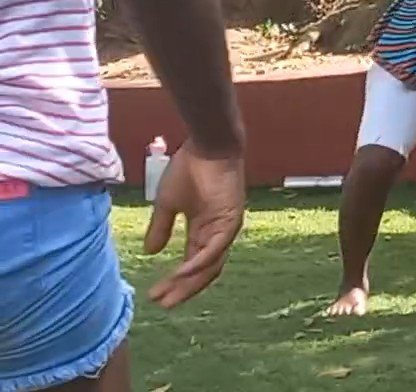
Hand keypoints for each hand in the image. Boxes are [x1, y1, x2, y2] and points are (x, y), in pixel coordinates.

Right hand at [144, 144, 245, 307]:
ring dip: (189, 283)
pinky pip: (214, 249)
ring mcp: (226, 228)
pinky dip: (198, 264)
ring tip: (168, 297)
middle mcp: (217, 234)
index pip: (192, 264)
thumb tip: (150, 252)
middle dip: (183, 289)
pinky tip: (179, 275)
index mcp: (204, 230)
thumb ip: (161, 228)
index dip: (175, 281)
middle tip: (163, 304)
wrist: (206, 146)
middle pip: (203, 271)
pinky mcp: (230, 220)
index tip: (154, 296)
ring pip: (210, 265)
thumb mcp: (167, 204)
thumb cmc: (189, 169)